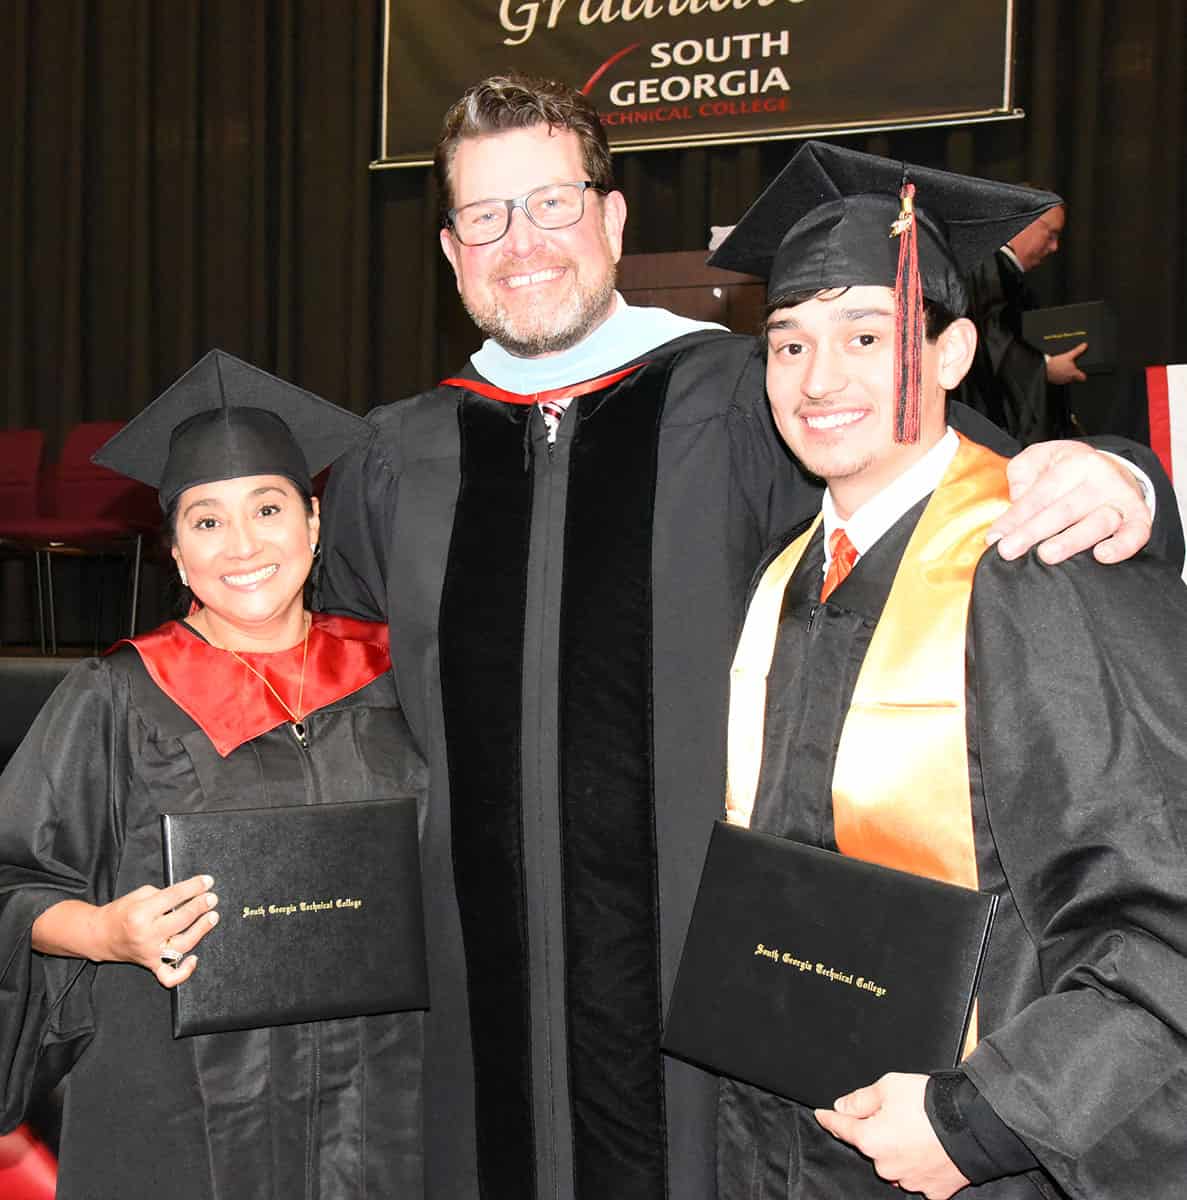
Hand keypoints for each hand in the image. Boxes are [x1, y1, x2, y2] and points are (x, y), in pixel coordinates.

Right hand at [96, 874, 218, 987]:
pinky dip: (184, 972)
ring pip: (183, 943)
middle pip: (181, 919)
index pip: (174, 897)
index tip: (208, 881)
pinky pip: (169, 976)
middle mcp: (146, 934)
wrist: (100, 935)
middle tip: (212, 898)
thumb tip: (189, 895)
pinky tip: (194, 959)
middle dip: (200, 906)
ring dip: (201, 930)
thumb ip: (164, 894)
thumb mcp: (139, 895)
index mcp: (141, 913)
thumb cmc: (121, 912)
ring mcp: (150, 952)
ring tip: (212, 916)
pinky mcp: (151, 965)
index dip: (194, 887)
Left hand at [815, 1073, 969, 1197]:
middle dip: (877, 1130)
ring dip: (899, 1148)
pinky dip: (920, 1165)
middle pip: (871, 1145)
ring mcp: (909, 1181)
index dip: (830, 1119)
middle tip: (898, 1112)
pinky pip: (919, 1177)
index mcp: (870, 1140)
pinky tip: (930, 1150)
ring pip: (895, 1162)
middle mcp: (885, 1166)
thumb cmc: (928, 1104)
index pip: (842, 1127)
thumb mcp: (887, 1086)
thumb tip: (842, 1107)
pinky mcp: (933, 1190)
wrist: (972, 1127)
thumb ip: (860, 1098)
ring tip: (919, 1129)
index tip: (822, 1115)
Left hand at [987, 440, 1149, 563]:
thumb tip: (1015, 499)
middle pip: (1063, 510)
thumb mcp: (1039, 459)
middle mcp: (1099, 479)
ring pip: (1097, 522)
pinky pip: (1136, 533)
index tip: (994, 538)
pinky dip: (1123, 546)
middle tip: (1008, 551)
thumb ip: (1022, 474)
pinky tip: (1102, 557)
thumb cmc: (1065, 470)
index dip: (1014, 518)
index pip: (1038, 495)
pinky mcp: (1138, 517)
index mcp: (1073, 463)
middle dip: (1032, 532)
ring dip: (1071, 541)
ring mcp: (1121, 499)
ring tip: (1047, 555)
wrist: (1111, 468)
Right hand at [1045, 342, 1087, 384]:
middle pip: (1075, 378)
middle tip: (1070, 367)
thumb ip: (1077, 351)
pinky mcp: (1055, 381)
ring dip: (1066, 374)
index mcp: (1074, 374)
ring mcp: (1061, 381)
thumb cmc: (1056, 364)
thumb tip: (1084, 346)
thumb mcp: (1068, 355)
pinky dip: (1059, 375)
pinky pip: (1059, 379)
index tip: (1082, 372)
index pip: (1083, 378)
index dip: (1083, 375)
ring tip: (1062, 367)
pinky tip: (1056, 370)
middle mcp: (1068, 379)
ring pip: (1066, 379)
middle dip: (1073, 373)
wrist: (1043, 369)